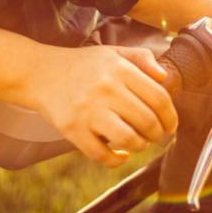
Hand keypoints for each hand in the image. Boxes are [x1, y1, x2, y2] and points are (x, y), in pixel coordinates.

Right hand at [27, 45, 177, 167]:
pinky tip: (120, 155)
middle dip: (158, 134)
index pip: (158, 97)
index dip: (170, 116)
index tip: (171, 125)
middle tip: (156, 136)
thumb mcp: (112, 52)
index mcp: (119, 69)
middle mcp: (105, 88)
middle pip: (147, 121)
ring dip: (140, 146)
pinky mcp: (73, 129)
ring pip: (128, 139)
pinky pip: (101, 154)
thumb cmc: (81, 65)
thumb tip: (165, 77)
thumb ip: (142, 57)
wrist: (40, 73)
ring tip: (139, 143)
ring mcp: (88, 110)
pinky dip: (116, 160)